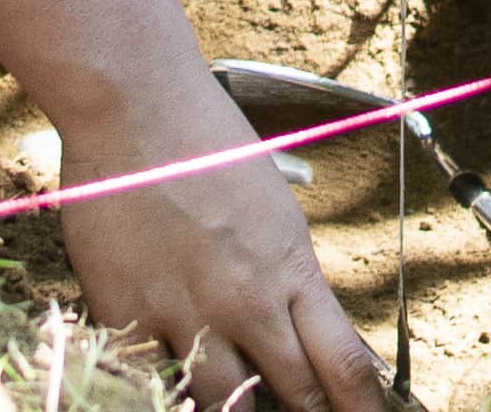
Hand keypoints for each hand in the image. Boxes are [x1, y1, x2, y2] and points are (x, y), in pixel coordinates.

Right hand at [50, 72, 379, 411]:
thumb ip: (289, 279)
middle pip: (293, 395)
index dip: (361, 408)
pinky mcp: (129, 316)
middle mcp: (246, 303)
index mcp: (290, 271)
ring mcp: (186, 315)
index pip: (344, 365)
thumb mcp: (275, 212)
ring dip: (236, 408)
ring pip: (222, 404)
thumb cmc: (208, 144)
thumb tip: (304, 333)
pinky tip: (176, 380)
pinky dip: (169, 387)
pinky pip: (155, 382)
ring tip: (239, 403)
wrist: (136, 108)